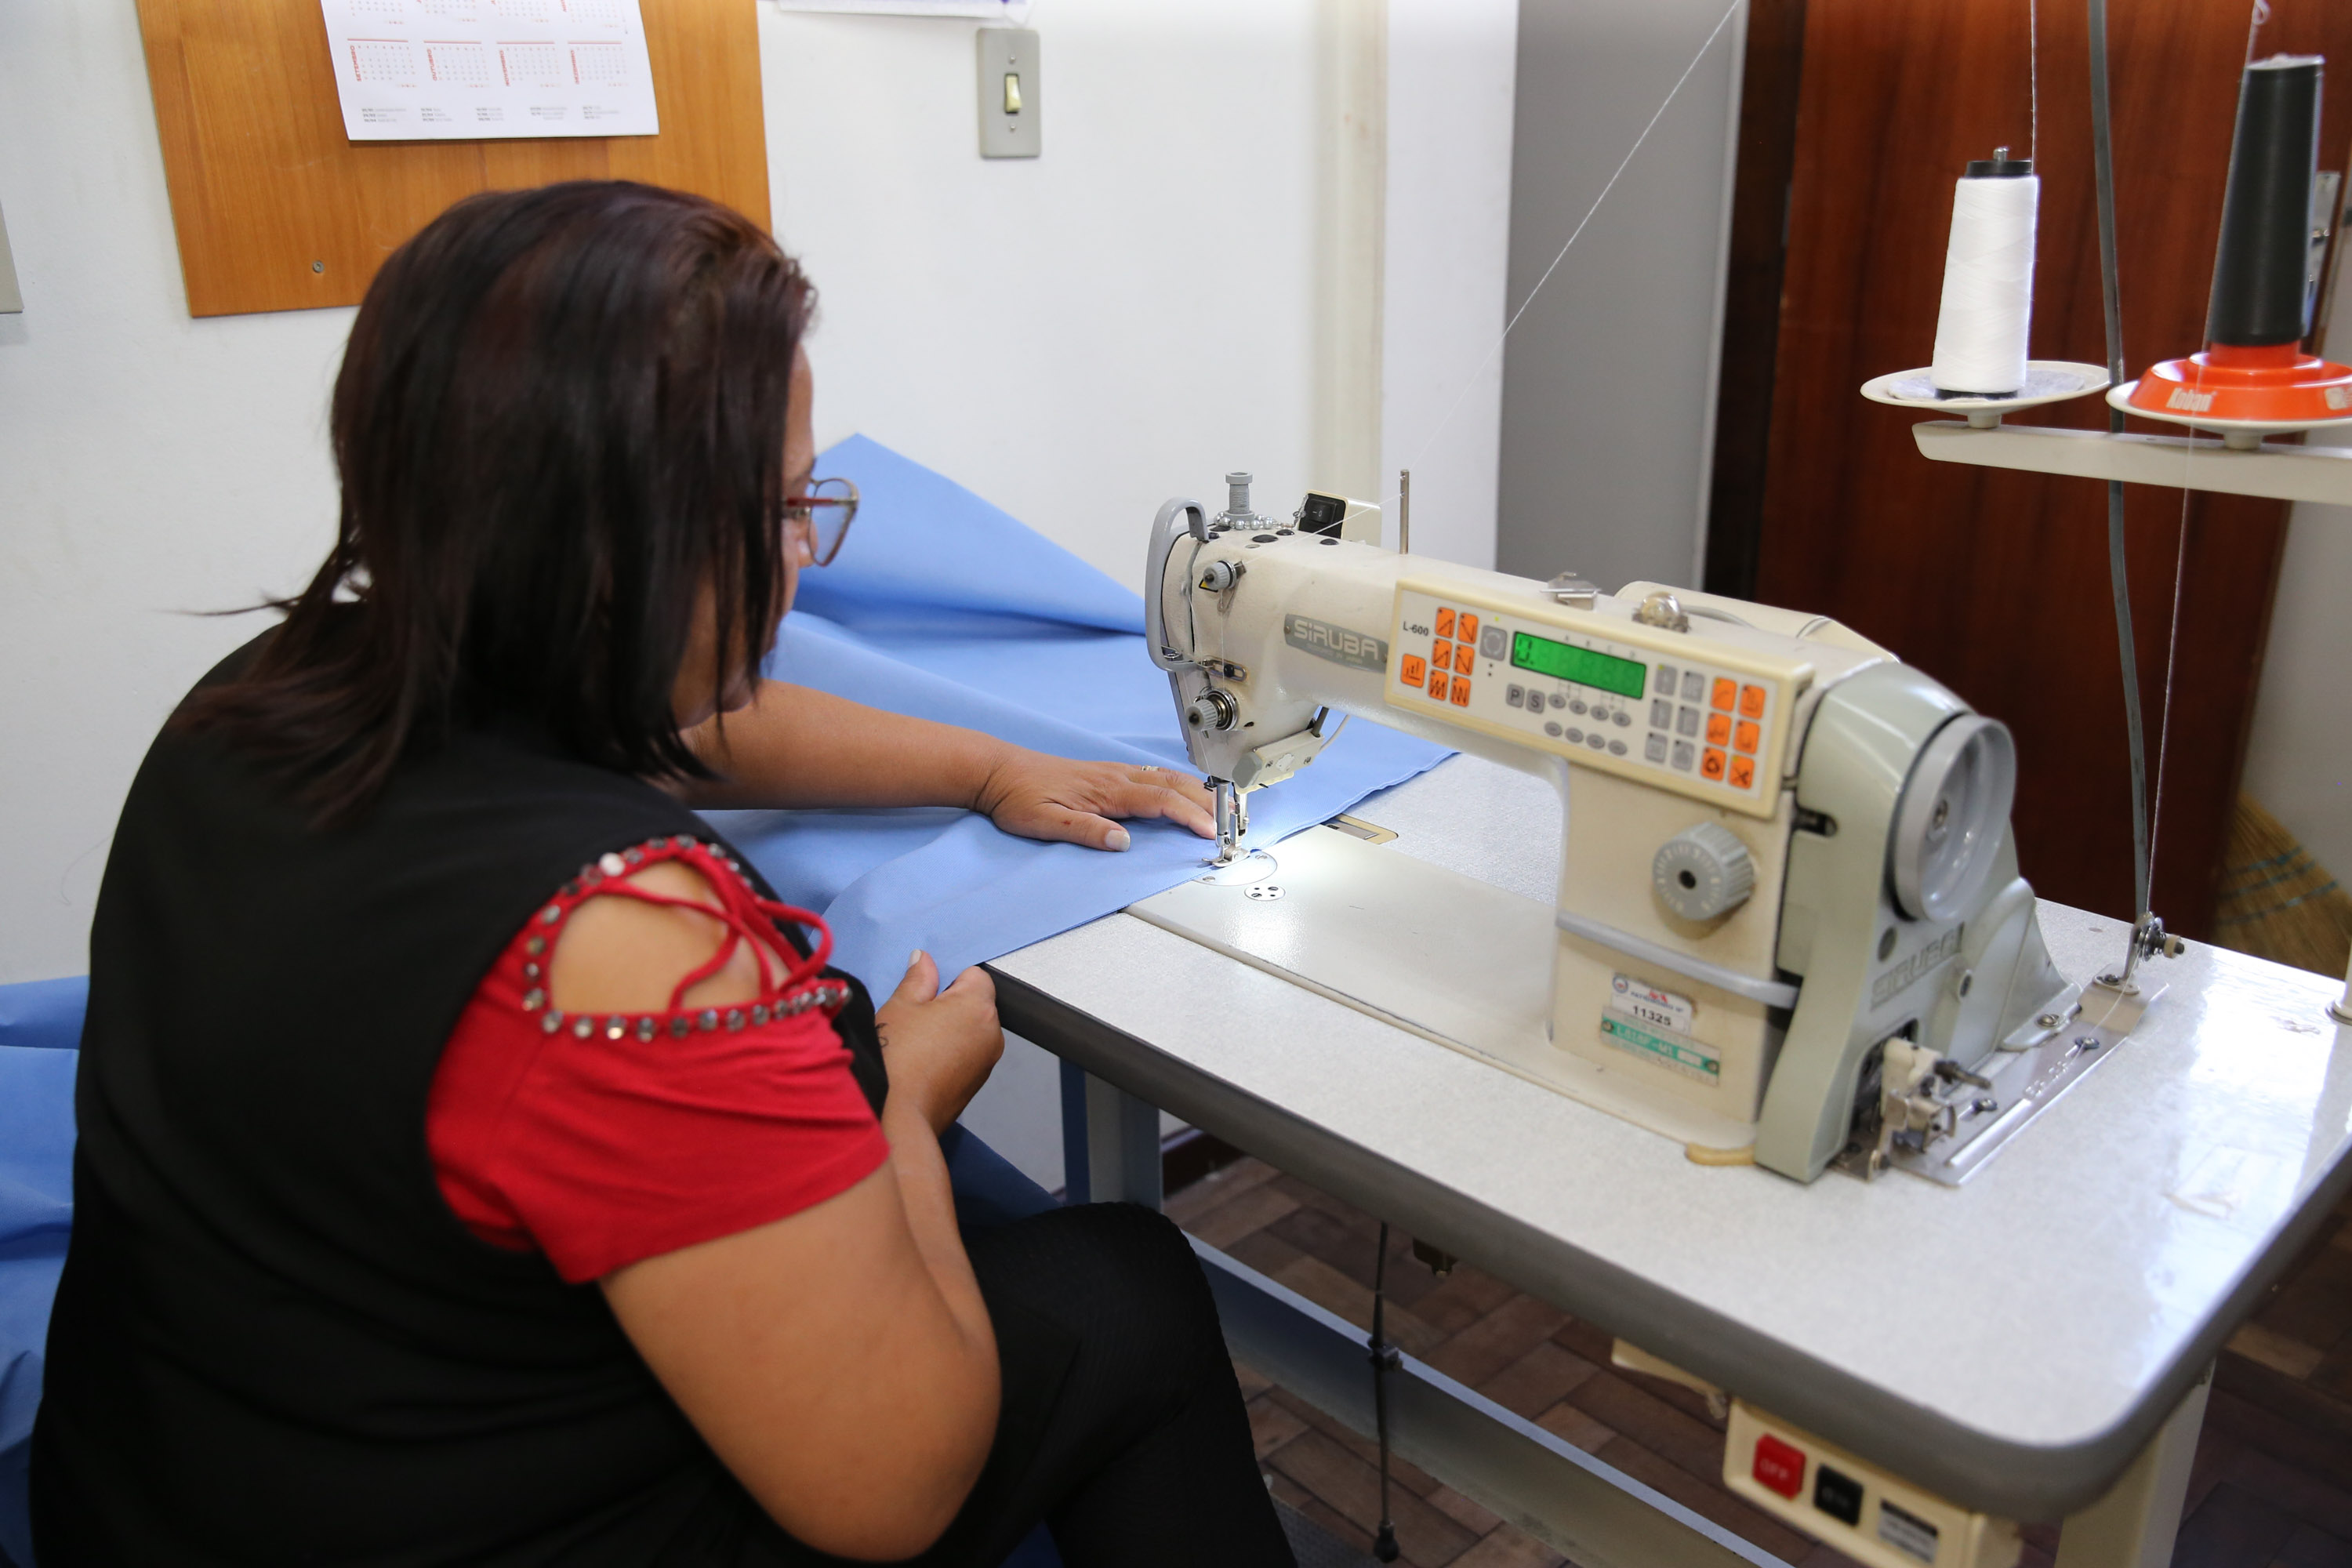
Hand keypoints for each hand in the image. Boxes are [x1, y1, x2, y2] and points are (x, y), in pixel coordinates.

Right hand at [875, 951, 1003, 1133]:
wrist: (897, 1114)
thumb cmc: (897, 1058)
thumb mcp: (901, 1006)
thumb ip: (918, 978)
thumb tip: (924, 959)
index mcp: (978, 1007)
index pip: (976, 975)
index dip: (949, 978)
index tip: (926, 992)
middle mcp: (992, 1033)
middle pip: (976, 1003)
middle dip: (950, 1004)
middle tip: (917, 1018)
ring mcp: (987, 1060)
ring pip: (971, 1030)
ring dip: (950, 1030)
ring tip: (917, 1043)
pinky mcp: (977, 1082)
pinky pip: (968, 1054)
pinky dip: (951, 1052)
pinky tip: (923, 1061)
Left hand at [972, 752, 1214, 849]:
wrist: (998, 770)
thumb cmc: (1017, 796)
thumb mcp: (1044, 821)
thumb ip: (1085, 830)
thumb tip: (1121, 841)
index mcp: (1106, 790)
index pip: (1160, 802)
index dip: (1189, 816)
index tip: (1209, 831)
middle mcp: (1116, 777)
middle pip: (1174, 786)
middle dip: (1207, 803)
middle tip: (1232, 821)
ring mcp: (1114, 772)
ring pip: (1167, 777)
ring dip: (1198, 791)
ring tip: (1222, 806)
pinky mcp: (1108, 773)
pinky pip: (1154, 775)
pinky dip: (1180, 783)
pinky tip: (1186, 790)